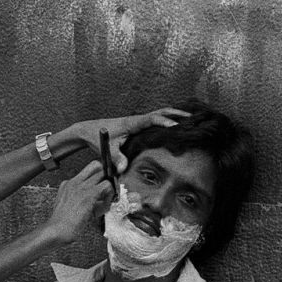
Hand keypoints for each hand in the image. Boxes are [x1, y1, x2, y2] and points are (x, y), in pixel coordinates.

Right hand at [43, 161, 112, 244]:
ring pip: (104, 174)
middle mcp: (74, 182)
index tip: (102, 187)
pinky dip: (110, 196)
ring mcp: (81, 186)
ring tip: (104, 203)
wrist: (57, 230)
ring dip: (108, 188)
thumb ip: (82, 199)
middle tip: (107, 192)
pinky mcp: (89, 194)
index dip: (98, 175)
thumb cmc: (63, 224)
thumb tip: (100, 201)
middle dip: (105, 177)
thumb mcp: (70, 207)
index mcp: (68, 184)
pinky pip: (107, 186)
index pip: (87, 170)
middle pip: (97, 166)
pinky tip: (103, 208)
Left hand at [71, 107, 188, 172]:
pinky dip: (167, 119)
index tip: (177, 127)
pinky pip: (155, 119)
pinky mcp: (137, 125)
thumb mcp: (107, 150)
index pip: (152, 119)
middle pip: (161, 112)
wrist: (88, 130)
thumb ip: (116, 159)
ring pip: (160, 114)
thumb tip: (124, 169)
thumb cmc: (97, 138)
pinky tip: (176, 124)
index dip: (165, 122)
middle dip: (177, 114)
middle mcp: (137, 119)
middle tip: (193, 118)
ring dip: (174, 115)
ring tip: (192, 119)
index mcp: (132, 122)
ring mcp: (137, 121)